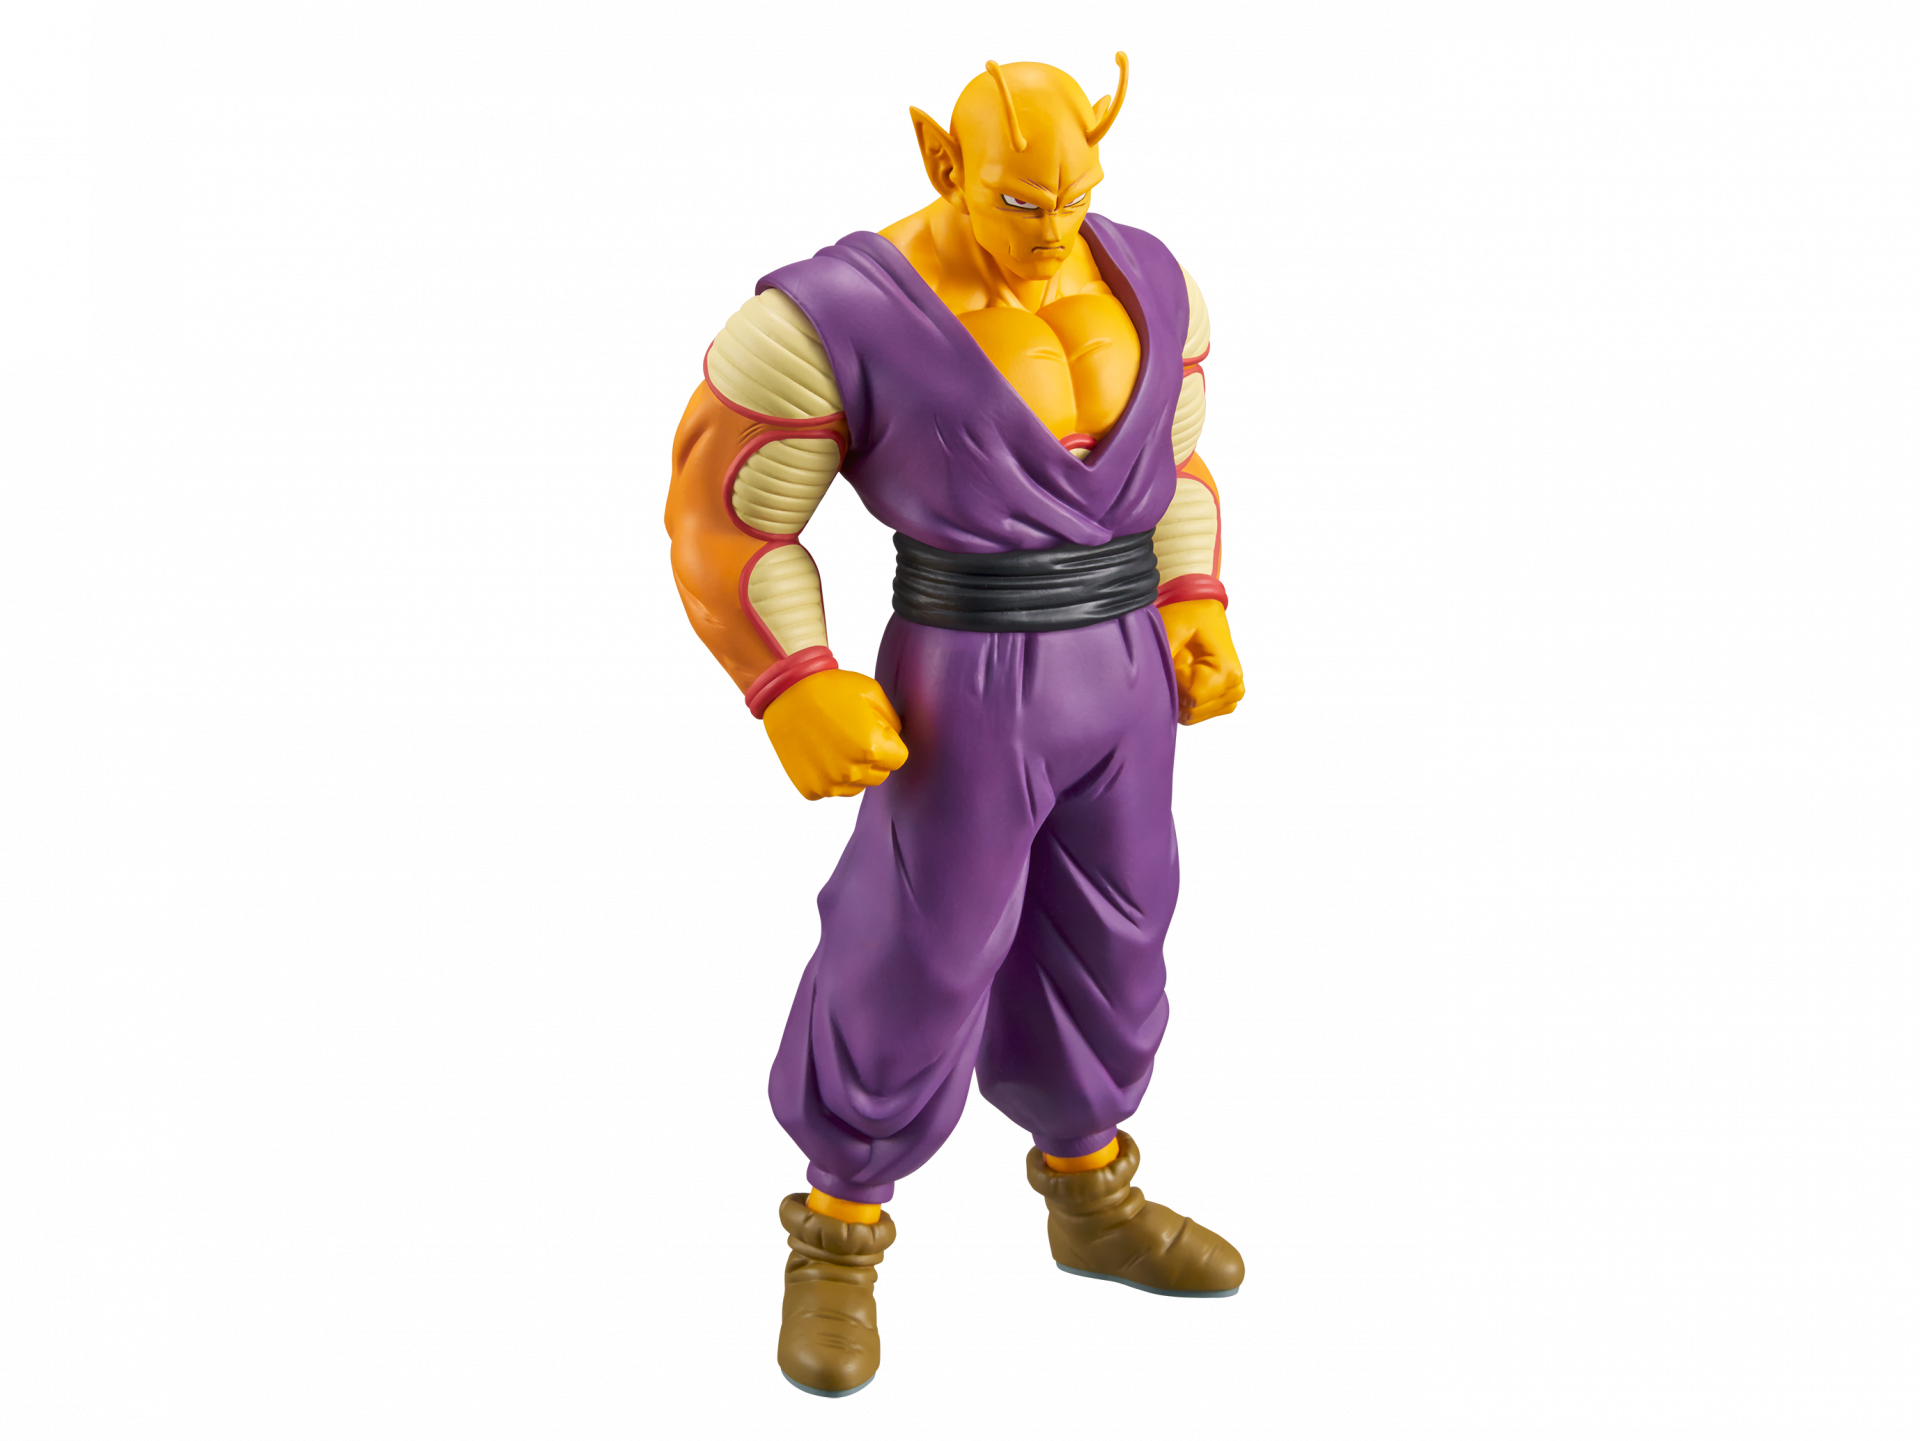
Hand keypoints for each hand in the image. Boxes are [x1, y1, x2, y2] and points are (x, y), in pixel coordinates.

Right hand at [762, 669, 909, 800]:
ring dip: (852, 770)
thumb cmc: (829, 688)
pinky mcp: (809, 789)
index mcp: (872, 749)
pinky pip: (830, 790)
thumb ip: (891, 720)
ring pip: (856, 786)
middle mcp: (852, 772)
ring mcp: (828, 784)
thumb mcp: (871, 692)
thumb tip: (894, 737)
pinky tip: (819, 754)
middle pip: (879, 775)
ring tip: (835, 745)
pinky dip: (828, 777)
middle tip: (853, 737)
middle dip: (873, 759)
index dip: (889, 742)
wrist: (784, 693)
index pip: (898, 759)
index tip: (874, 731)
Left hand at [1157, 599, 1245, 725]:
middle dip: (1176, 690)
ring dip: (1180, 697)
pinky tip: (1183, 682)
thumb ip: (1164, 662)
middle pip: (1194, 711)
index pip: (1193, 698)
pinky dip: (1187, 702)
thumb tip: (1156, 692)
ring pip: (1196, 715)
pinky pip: (1201, 714)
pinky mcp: (1226, 699)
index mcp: (1228, 671)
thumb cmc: (1186, 617)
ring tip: (1180, 670)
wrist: (1201, 613)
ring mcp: (1233, 695)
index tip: (1175, 661)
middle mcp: (1235, 686)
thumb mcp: (1170, 631)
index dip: (1175, 682)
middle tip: (1176, 664)